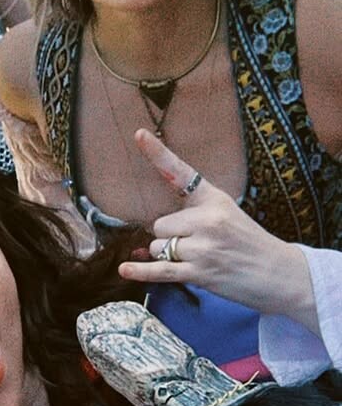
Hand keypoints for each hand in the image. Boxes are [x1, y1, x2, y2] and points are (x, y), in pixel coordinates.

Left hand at [117, 131, 315, 327]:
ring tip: (198, 259)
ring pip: (157, 247)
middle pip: (159, 225)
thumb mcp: (226, 214)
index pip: (180, 172)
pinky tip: (126, 268)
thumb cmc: (247, 242)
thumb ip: (190, 216)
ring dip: (168, 256)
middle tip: (196, 244)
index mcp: (213, 198)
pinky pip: (160, 270)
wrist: (279, 271)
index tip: (138, 134)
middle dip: (168, 236)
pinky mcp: (200, 272)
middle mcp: (208, 219)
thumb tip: (146, 239)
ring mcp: (204, 247)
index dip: (157, 153)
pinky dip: (141, 271)